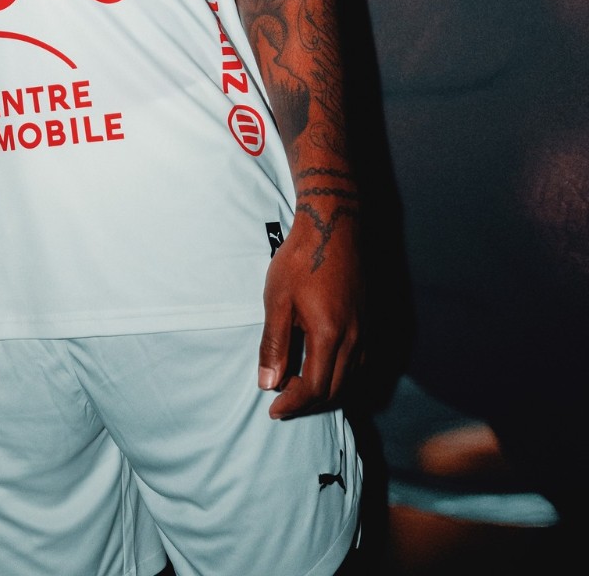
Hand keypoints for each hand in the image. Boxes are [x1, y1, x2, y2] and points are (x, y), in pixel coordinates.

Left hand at [258, 205, 360, 419]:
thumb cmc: (300, 260)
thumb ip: (274, 344)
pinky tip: (322, 369)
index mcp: (330, 335)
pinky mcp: (367, 322)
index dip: (294, 404)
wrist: (332, 227)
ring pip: (350, 379)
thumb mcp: (277, 300)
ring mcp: (365, 331)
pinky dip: (340, 376)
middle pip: (336, 390)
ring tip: (297, 389)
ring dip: (325, 392)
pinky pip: (359, 364)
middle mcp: (354, 339)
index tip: (274, 410)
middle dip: (308, 403)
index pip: (316, 388)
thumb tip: (268, 383)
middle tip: (281, 403)